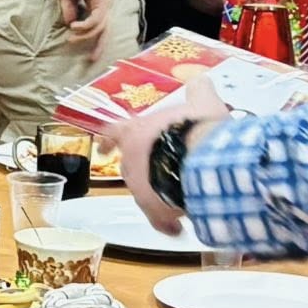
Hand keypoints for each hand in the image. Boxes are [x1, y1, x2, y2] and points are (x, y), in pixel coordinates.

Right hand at [54, 0, 110, 51]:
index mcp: (96, 3)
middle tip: (91, 59)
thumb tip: (70, 25)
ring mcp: (104, 3)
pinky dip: (84, 26)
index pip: (99, 25)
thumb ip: (69, 10)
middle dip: (99, 46)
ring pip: (99, 27)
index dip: (92, 38)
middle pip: (105, 30)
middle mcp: (104, 5)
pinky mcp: (102, 1)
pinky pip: (95, 20)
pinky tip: (73, 26)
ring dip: (84, 35)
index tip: (86, 52)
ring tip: (71, 37)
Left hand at [110, 75, 231, 235]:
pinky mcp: (153, 208)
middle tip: (159, 175)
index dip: (109, 140)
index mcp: (136, 131)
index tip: (104, 148)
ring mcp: (139, 185)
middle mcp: (131, 159)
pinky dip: (165, 222)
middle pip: (131, 166)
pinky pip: (157, 218)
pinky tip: (177, 226)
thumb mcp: (202, 104)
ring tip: (176, 199)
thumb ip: (199, 91)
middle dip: (144, 171)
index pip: (113, 133)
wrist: (202, 157)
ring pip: (143, 192)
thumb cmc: (197, 127)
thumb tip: (202, 81)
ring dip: (156, 194)